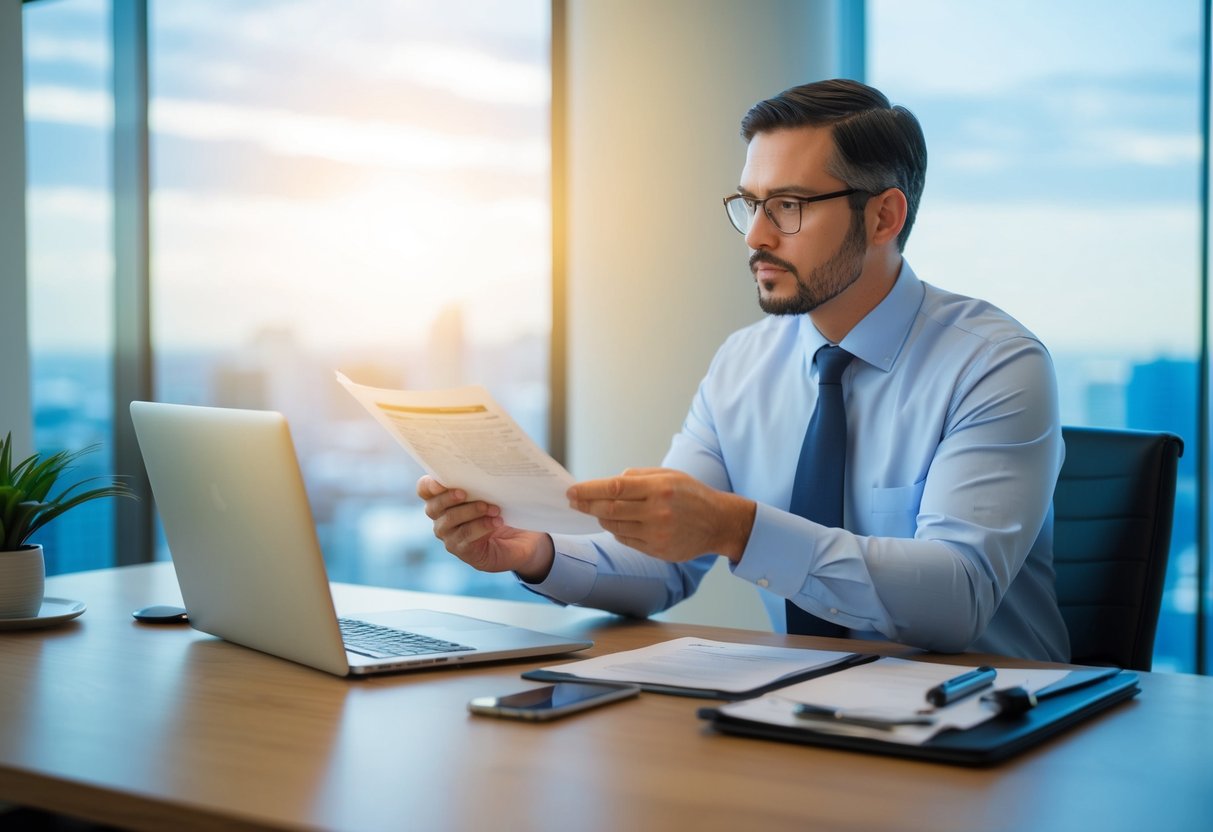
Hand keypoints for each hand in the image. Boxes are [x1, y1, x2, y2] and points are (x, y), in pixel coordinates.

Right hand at [416, 476, 553, 581]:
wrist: (520, 538)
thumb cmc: (502, 509)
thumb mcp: (492, 492)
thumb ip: (481, 481)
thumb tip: (486, 466)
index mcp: (443, 499)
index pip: (425, 489)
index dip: (429, 485)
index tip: (440, 481)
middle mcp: (441, 519)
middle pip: (433, 507)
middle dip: (448, 498)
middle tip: (465, 493)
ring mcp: (450, 536)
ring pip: (449, 521)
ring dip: (471, 511)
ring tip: (492, 508)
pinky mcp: (463, 551)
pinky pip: (466, 538)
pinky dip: (481, 527)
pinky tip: (496, 522)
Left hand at [566, 468, 754, 562]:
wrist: (718, 523)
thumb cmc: (690, 494)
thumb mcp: (668, 475)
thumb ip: (637, 476)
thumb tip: (607, 484)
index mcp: (659, 488)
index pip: (615, 488)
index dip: (589, 490)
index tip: (572, 491)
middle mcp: (657, 512)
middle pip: (610, 510)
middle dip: (587, 505)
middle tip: (573, 502)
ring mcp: (657, 534)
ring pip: (615, 527)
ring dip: (601, 518)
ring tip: (596, 510)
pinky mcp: (658, 551)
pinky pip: (626, 541)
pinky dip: (616, 531)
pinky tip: (616, 523)